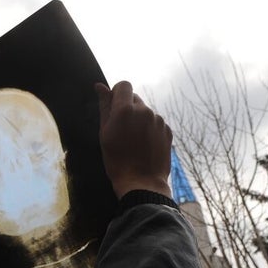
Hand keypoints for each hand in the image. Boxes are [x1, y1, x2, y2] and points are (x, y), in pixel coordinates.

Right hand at [95, 81, 172, 198]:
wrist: (141, 182)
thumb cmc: (117, 160)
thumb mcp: (105, 133)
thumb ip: (104, 106)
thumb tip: (99, 86)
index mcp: (126, 110)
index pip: (124, 85)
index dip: (117, 93)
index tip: (113, 107)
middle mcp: (145, 110)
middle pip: (134, 98)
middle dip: (127, 109)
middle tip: (121, 130)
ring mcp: (158, 120)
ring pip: (145, 111)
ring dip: (139, 120)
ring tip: (133, 141)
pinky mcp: (167, 130)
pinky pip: (155, 122)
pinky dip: (149, 129)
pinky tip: (144, 145)